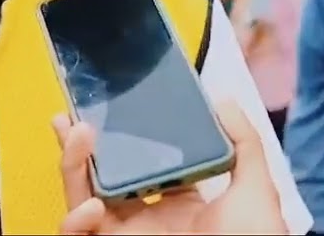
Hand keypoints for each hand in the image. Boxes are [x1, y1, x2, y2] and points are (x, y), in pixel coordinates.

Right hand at [54, 100, 285, 234]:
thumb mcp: (255, 190)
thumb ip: (243, 145)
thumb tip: (223, 100)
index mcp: (176, 203)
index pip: (136, 163)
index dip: (118, 135)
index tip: (106, 107)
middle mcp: (144, 218)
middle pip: (99, 175)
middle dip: (78, 144)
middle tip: (68, 115)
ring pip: (79, 197)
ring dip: (71, 164)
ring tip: (79, 135)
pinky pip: (74, 235)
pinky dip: (74, 219)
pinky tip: (93, 204)